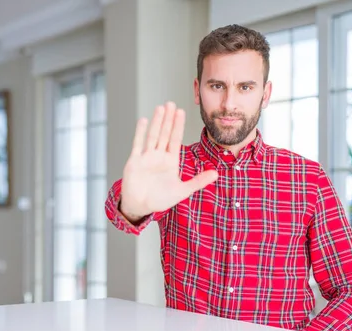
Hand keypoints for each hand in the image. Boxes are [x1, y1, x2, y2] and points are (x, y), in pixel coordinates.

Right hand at [120, 102, 217, 221]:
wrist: (140, 206)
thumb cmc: (160, 199)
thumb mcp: (182, 191)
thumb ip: (198, 181)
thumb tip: (217, 173)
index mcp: (170, 161)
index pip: (175, 139)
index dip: (178, 126)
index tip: (181, 112)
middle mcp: (159, 156)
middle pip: (164, 133)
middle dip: (168, 119)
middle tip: (171, 103)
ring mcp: (146, 157)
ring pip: (152, 136)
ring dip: (156, 122)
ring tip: (160, 108)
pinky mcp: (135, 161)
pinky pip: (138, 144)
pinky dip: (140, 133)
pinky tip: (143, 121)